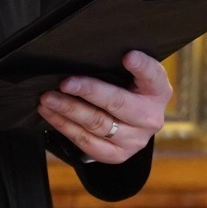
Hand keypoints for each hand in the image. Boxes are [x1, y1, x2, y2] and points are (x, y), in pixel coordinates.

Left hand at [37, 51, 169, 164]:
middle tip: (64, 83)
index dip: (141, 66)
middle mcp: (150, 117)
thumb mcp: (132, 75)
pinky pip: (87, 143)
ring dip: (68, 110)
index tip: (128, 56)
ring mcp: (135, 140)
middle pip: (117, 103)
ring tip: (48, 99)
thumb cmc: (129, 90)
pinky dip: (65, 127)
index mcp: (157, 91)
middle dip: (88, 91)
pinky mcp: (117, 154)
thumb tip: (86, 53)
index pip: (152, 75)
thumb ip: (118, 64)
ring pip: (97, 124)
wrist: (134, 123)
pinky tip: (52, 115)